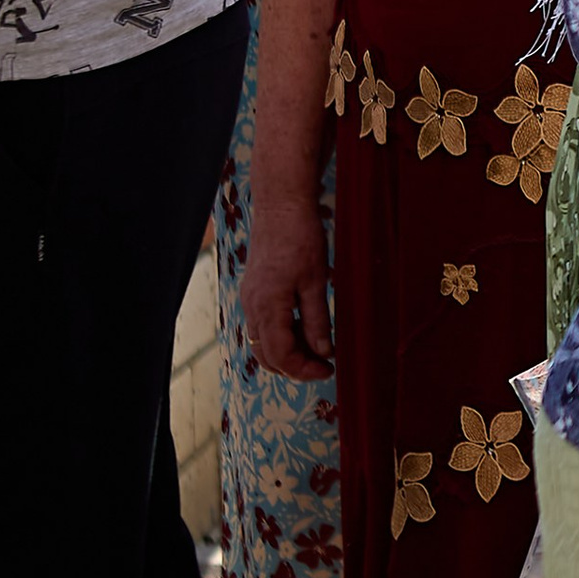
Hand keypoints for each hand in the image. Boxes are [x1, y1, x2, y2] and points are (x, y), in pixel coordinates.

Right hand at [243, 200, 332, 377]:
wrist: (281, 207)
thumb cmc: (301, 239)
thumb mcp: (316, 282)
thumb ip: (317, 321)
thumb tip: (323, 353)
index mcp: (267, 307)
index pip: (281, 355)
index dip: (304, 370)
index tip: (329, 370)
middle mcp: (252, 307)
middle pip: (267, 355)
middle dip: (294, 366)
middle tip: (324, 365)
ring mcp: (250, 300)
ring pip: (263, 342)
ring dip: (288, 352)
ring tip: (317, 348)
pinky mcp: (254, 292)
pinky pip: (262, 326)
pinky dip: (282, 335)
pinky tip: (305, 328)